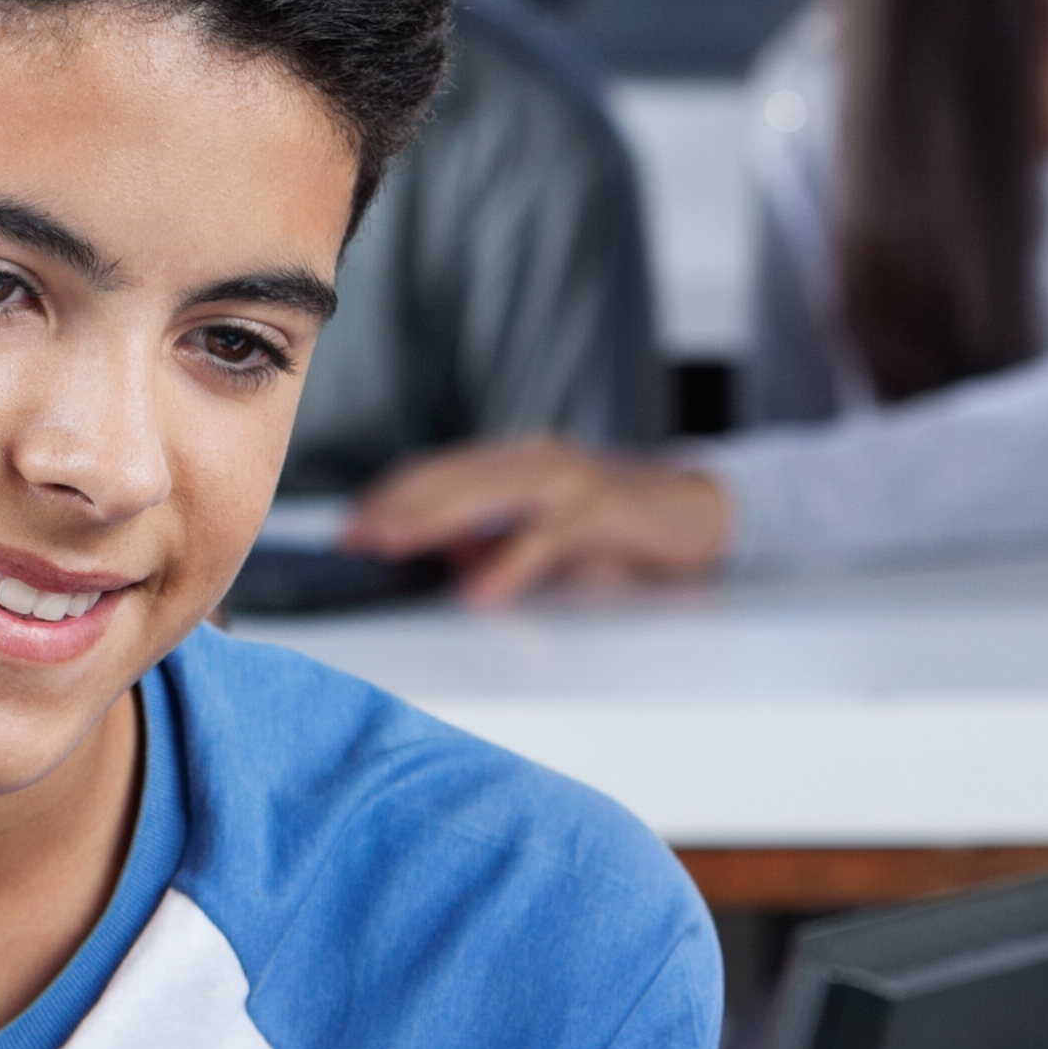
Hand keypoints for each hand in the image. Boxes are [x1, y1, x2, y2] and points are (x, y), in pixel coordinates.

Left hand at [346, 435, 731, 606]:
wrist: (699, 510)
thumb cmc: (617, 524)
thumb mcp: (545, 531)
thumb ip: (496, 540)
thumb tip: (451, 560)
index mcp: (514, 461)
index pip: (436, 474)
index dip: (389, 498)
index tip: (348, 528)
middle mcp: (534, 458)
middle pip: (448, 479)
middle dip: (395, 509)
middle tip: (352, 538)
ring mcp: (568, 478)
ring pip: (485, 495)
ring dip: (431, 522)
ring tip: (390, 547)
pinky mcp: (602, 507)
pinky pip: (545, 536)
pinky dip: (509, 564)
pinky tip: (479, 590)